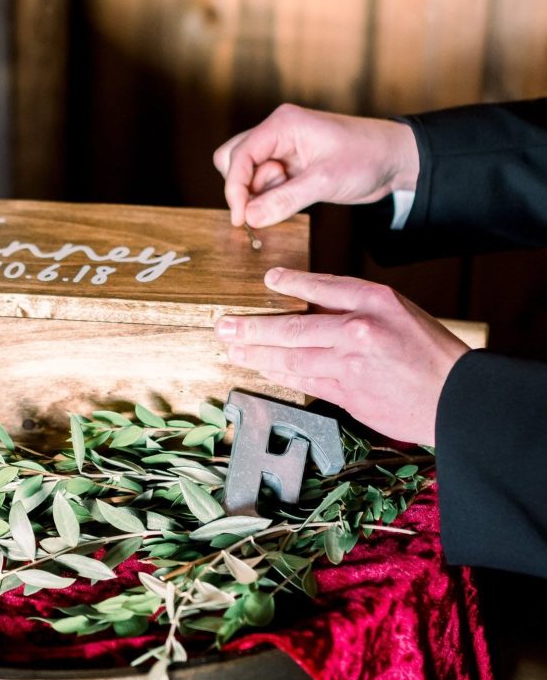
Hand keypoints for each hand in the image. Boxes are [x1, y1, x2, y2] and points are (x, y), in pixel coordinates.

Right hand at [212, 103, 419, 227]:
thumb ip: (285, 199)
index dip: (234, 188)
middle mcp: (276, 133)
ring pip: (246, 173)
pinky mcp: (288, 165)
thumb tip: (250, 217)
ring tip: (293, 196)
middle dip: (244, 187)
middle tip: (268, 205)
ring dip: (258, 193)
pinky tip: (292, 200)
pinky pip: (263, 182)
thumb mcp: (326, 181)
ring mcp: (281, 148)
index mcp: (282, 124)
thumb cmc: (367, 157)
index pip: (240, 155)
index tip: (240, 218)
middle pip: (233, 159)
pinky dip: (268, 197)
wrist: (395, 160)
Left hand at [215, 268, 469, 444]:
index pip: (324, 286)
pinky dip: (280, 374)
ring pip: (292, 358)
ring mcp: (351, 366)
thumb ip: (353, 305)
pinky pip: (304, 382)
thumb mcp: (398, 312)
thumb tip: (307, 302)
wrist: (455, 398)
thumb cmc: (428, 352)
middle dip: (252, 327)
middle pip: (294, 327)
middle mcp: (360, 330)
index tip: (268, 280)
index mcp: (376, 302)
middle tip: (224, 326)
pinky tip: (261, 368)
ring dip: (256, 353)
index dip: (291, 283)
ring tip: (232, 349)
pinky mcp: (348, 395)